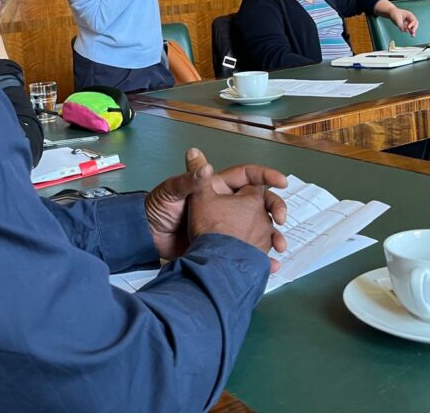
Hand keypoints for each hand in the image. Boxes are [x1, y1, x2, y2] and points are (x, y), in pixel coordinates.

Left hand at [145, 148, 286, 268]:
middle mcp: (226, 205)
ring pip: (259, 228)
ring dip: (273, 236)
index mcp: (217, 188)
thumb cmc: (157, 209)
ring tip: (279, 246)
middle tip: (282, 218)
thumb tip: (205, 164)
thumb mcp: (172, 192)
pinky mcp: (224, 247)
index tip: (281, 181)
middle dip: (275, 208)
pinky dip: (260, 259)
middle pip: (260, 203)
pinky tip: (270, 265)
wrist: (148, 239)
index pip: (247, 177)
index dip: (265, 177)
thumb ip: (189, 180)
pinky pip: (248, 251)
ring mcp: (227, 227)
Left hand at [392, 8, 418, 35]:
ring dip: (412, 31)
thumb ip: (401, 25)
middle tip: (413, 32)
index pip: (413, 20)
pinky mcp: (405, 26)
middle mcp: (410, 19)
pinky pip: (409, 29)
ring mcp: (408, 22)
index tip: (408, 27)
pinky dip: (410, 32)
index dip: (412, 24)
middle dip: (414, 28)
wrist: (391, 13)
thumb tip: (404, 30)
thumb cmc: (395, 13)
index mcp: (409, 15)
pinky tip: (411, 35)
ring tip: (413, 36)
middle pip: (415, 24)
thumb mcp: (397, 19)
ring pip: (412, 27)